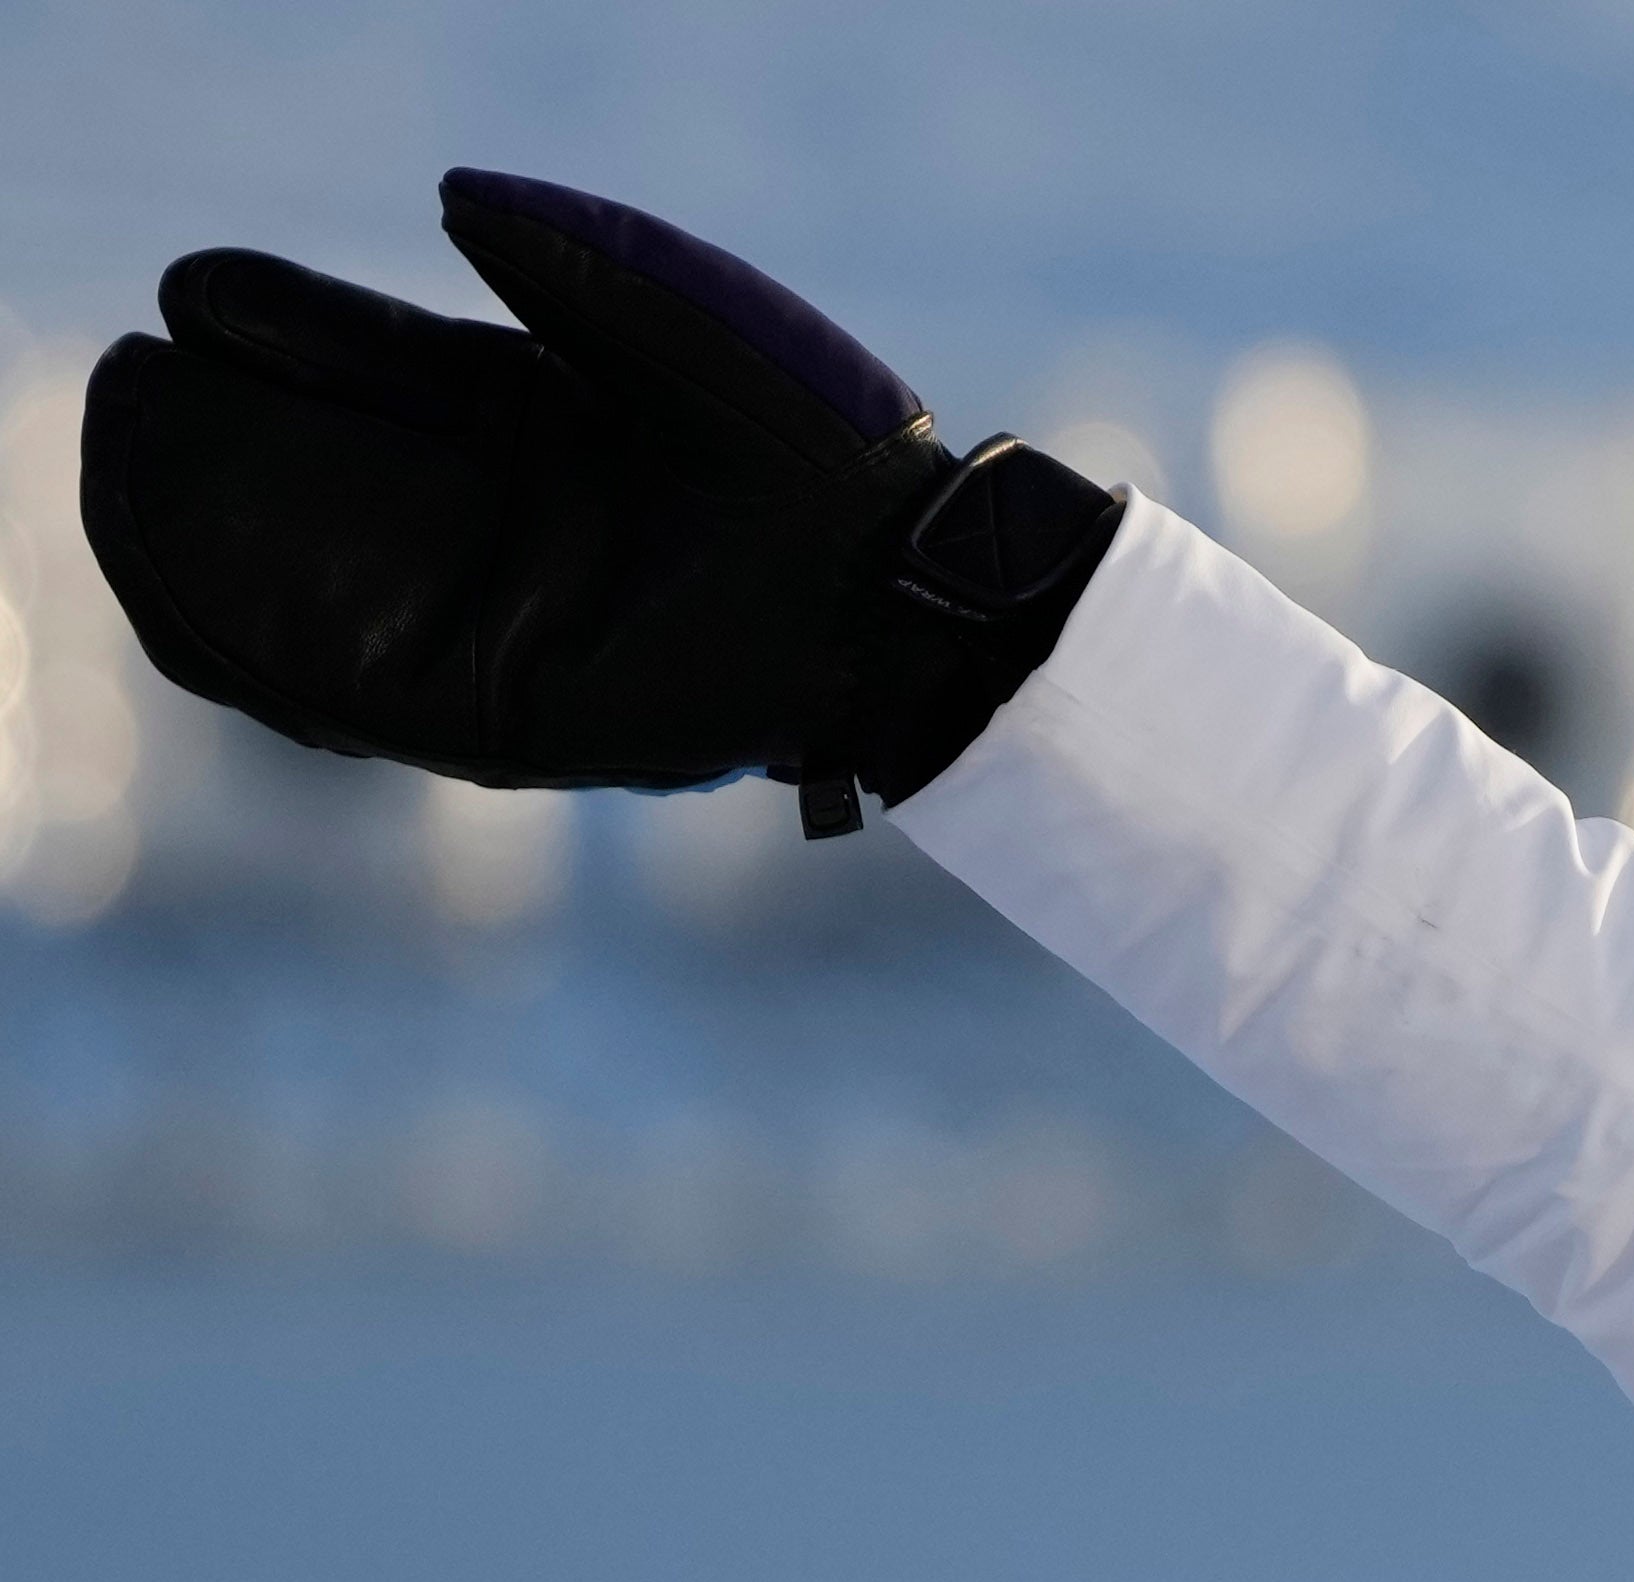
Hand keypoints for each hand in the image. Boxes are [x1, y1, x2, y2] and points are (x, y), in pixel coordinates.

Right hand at [82, 170, 1123, 834]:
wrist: (895, 589)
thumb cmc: (818, 444)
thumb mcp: (679, 318)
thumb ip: (562, 259)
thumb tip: (445, 198)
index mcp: (527, 420)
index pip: (357, 371)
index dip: (272, 332)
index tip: (201, 298)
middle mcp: (494, 523)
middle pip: (303, 480)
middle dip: (202, 443)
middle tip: (125, 399)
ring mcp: (494, 622)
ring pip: (302, 592)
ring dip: (204, 546)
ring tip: (124, 485)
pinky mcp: (509, 717)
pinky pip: (354, 695)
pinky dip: (268, 651)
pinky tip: (195, 598)